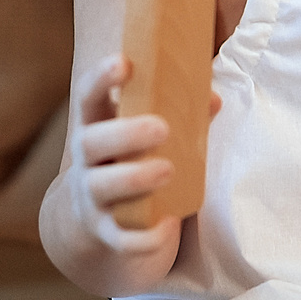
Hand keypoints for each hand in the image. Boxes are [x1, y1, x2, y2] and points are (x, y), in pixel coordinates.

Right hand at [56, 55, 181, 260]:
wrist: (93, 227)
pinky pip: (121, 237)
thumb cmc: (127, 166)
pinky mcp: (106, 234)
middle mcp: (87, 163)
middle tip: (162, 128)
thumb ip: (176, 118)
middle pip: (91, 143)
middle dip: (125, 134)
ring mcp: (92, 200)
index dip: (101, 78)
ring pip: (102, 187)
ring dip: (134, 178)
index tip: (124, 62)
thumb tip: (214, 101)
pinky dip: (144, 236)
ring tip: (168, 169)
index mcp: (96, 130)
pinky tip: (167, 225)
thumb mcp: (141, 141)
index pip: (88, 98)